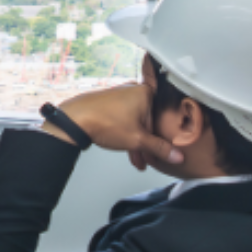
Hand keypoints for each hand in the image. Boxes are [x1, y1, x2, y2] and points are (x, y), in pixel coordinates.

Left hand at [43, 83, 183, 166]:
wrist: (74, 119)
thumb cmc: (106, 123)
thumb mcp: (138, 140)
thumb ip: (160, 148)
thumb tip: (177, 155)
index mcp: (144, 93)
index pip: (162, 116)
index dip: (164, 136)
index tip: (165, 150)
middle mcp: (132, 90)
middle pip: (148, 120)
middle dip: (149, 143)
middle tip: (149, 159)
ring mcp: (119, 96)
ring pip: (135, 122)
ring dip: (137, 142)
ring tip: (137, 160)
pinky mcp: (108, 102)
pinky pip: (124, 119)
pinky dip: (127, 134)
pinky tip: (126, 150)